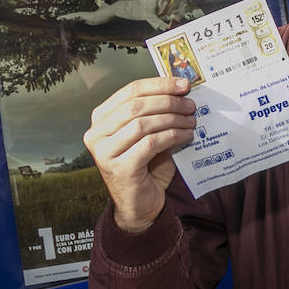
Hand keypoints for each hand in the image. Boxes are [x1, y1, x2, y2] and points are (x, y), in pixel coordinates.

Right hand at [84, 76, 197, 232]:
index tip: (184, 84)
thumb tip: (181, 89)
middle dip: (168, 102)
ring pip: (143, 124)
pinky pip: (150, 143)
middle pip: (136, 106)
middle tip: (191, 105)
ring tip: (192, 121)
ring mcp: (104, 152)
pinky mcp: (120, 168)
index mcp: (101, 119)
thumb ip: (156, 112)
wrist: (140, 204)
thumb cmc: (146, 166)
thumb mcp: (148, 134)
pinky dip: (172, 136)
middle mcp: (96, 134)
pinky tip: (187, 137)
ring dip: (173, 119)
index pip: (130, 91)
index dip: (159, 84)